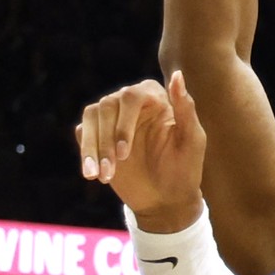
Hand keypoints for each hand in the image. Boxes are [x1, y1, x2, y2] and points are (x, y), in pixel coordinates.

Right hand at [77, 73, 208, 229]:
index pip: (131, 96)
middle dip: (105, 141)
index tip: (124, 154)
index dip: (123, 124)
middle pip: (106, 107)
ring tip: (98, 176)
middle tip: (110, 172)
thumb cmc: (185, 169)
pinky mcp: (99, 136)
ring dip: (92, 148)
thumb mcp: (192, 141)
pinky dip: (85, 153)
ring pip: (91, 117)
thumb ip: (186, 108)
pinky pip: (82, 133)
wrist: (167, 199)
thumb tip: (178, 75)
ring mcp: (113, 118)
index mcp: (154, 96)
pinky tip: (93, 173)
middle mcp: (130, 102)